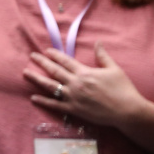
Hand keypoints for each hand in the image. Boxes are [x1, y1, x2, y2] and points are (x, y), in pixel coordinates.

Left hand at [23, 43, 145, 126]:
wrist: (127, 111)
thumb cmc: (123, 89)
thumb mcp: (114, 69)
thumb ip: (103, 56)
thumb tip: (98, 42)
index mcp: (84, 72)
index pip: (65, 61)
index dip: (54, 55)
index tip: (46, 51)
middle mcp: (75, 83)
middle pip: (54, 71)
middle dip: (41, 62)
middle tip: (31, 56)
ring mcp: (73, 97)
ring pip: (50, 86)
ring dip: (37, 79)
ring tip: (25, 73)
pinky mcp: (73, 109)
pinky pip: (55, 105)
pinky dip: (43, 101)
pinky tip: (33, 97)